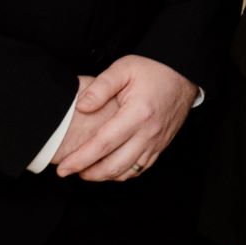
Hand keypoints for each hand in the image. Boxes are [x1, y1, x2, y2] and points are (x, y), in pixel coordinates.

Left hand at [56, 55, 197, 181]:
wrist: (183, 74)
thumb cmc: (153, 70)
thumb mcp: (123, 68)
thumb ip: (100, 87)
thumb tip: (81, 106)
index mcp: (138, 114)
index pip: (103, 144)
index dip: (80, 159)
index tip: (63, 167)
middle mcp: (149, 132)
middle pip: (115, 165)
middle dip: (89, 173)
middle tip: (69, 170)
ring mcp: (157, 142)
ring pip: (129, 171)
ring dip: (105, 176)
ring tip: (86, 171)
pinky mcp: (161, 145)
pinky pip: (141, 168)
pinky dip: (123, 173)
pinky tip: (110, 168)